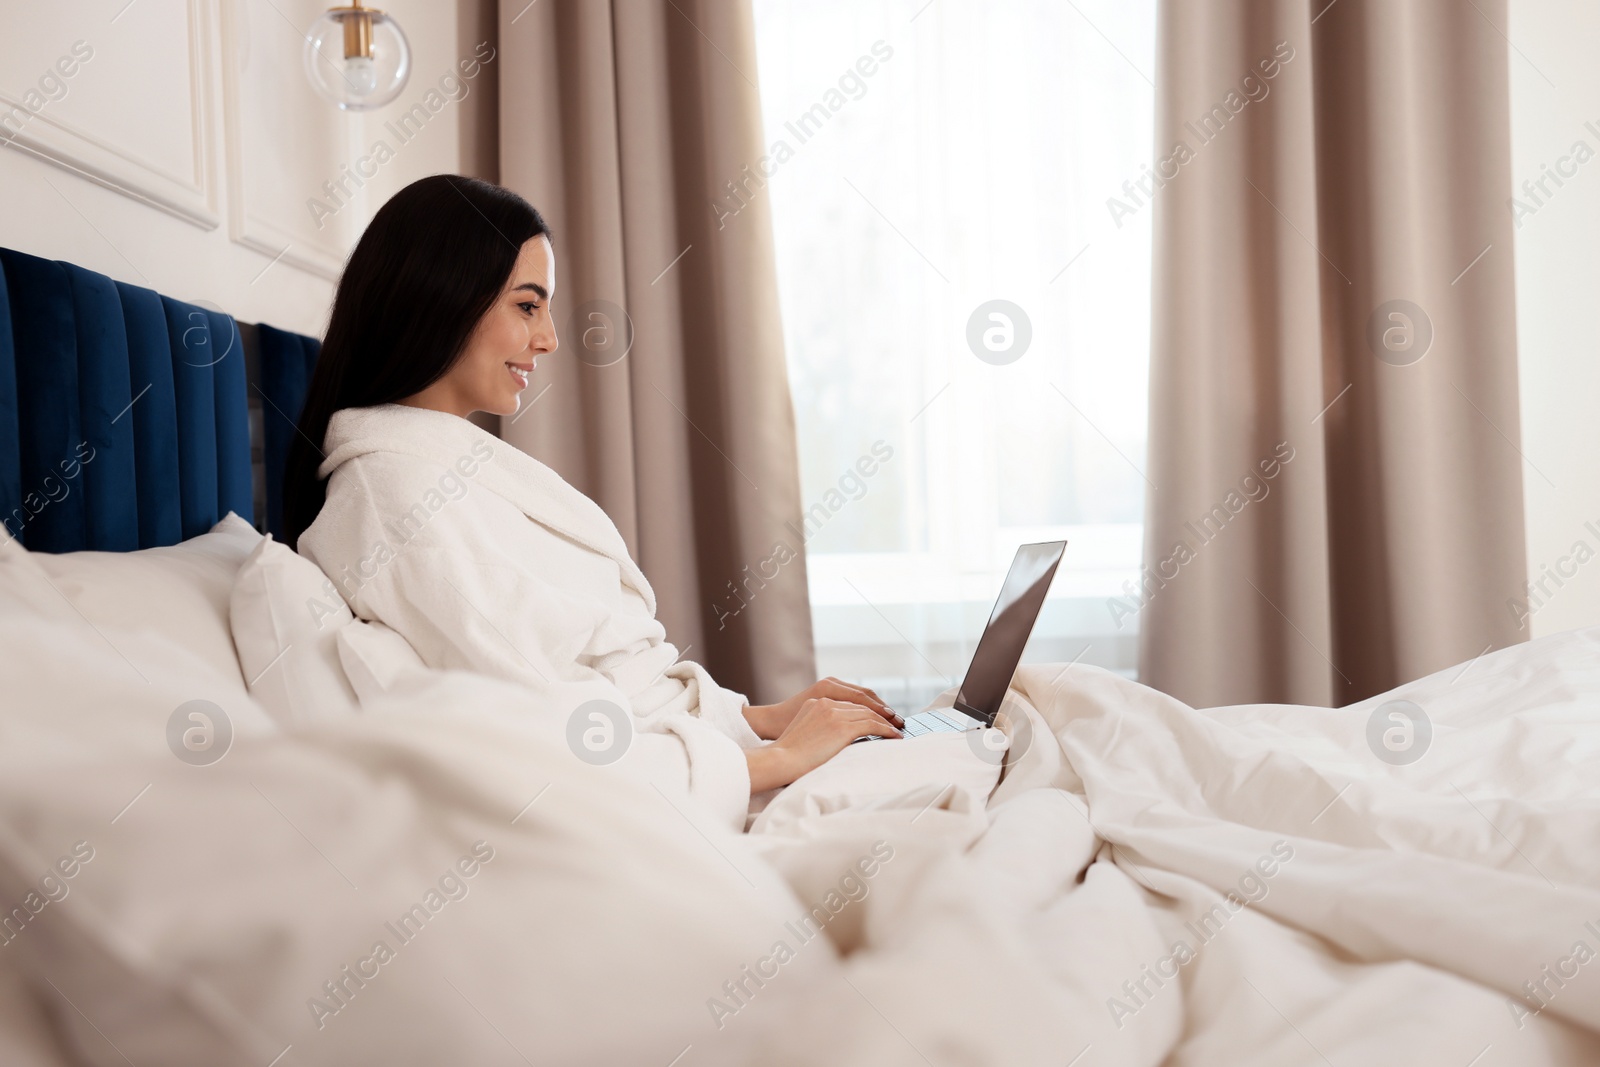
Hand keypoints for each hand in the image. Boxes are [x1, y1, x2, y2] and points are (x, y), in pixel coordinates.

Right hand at [746, 697, 903, 790]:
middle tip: (894, 723)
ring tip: (897, 731)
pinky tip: (894, 737)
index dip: (866, 710)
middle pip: (861, 705)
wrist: (780, 760)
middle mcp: (826, 702)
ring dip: (886, 722)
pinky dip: (886, 730)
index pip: (849, 703)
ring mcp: (834, 713)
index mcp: (816, 702)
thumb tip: (835, 739)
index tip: (878, 718)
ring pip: (869, 714)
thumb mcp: (804, 732)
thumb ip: (820, 727)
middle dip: (880, 714)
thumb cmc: (788, 756)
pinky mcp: (842, 726)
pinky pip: (872, 725)